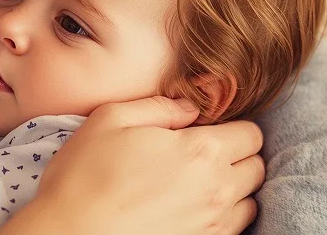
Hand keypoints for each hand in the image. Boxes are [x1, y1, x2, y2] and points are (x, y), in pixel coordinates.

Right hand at [0, 97, 263, 234]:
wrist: (69, 233)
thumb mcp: (111, 117)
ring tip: (196, 182)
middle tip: (202, 153)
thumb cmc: (84, 174)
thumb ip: (160, 105)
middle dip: (236, 154)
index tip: (207, 129)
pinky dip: (222, 215)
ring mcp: (212, 224)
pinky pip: (234, 228)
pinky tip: (189, 207)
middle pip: (256, 167)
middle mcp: (216, 190)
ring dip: (232, 187)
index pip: (251, 133)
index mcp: (200, 150)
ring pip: (249, 200)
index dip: (232, 126)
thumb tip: (190, 105)